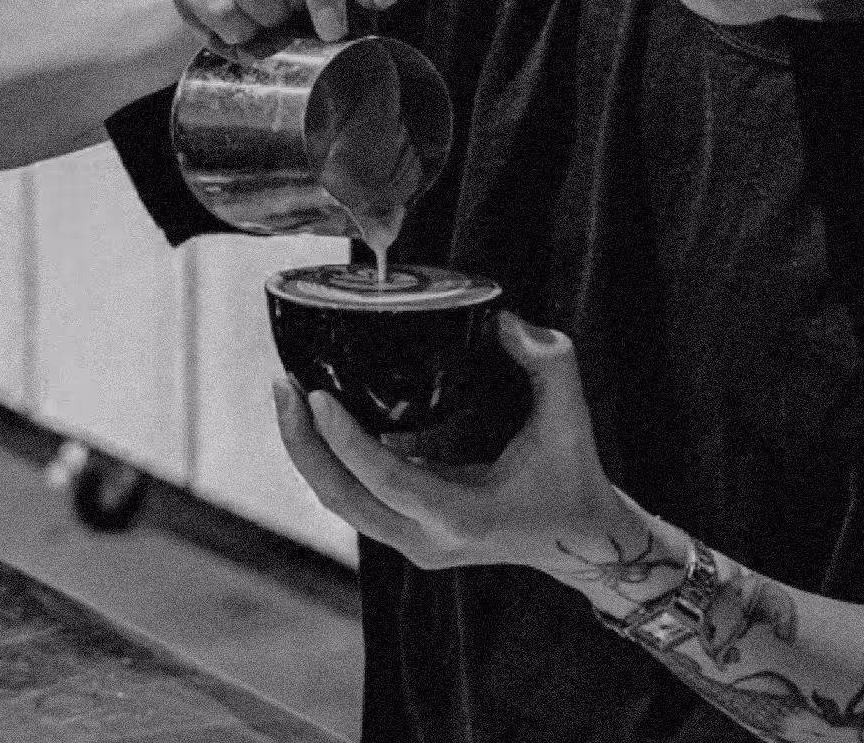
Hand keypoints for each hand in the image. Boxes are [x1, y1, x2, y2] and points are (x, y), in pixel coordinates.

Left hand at [271, 311, 634, 575]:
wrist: (578, 543)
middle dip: (303, 443)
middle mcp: (428, 538)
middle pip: (341, 497)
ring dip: (309, 450)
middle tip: (285, 384)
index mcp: (462, 515)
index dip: (345, 441)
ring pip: (340, 501)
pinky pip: (355, 497)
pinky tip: (318, 416)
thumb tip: (503, 320)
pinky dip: (331, 459)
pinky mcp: (408, 534)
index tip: (317, 396)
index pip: (386, 480)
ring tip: (290, 394)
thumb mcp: (571, 417)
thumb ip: (550, 361)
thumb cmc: (573, 479)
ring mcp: (413, 543)